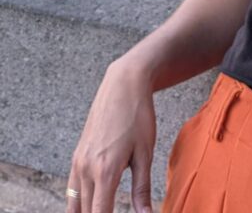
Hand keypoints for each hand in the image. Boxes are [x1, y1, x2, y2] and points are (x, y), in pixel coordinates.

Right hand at [67, 59, 156, 212]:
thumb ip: (142, 188)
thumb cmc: (138, 116)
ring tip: (103, 212)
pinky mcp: (76, 156)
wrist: (123, 85)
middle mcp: (86, 169)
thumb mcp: (145, 152)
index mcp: (105, 170)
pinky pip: (72, 190)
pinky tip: (90, 207)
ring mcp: (78, 162)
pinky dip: (78, 204)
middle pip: (87, 212)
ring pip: (76, 204)